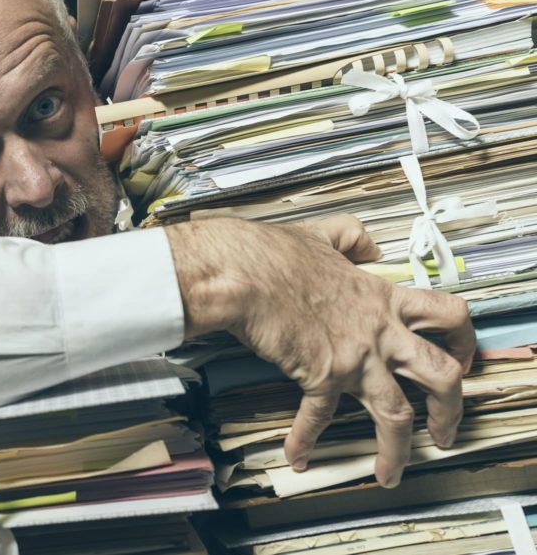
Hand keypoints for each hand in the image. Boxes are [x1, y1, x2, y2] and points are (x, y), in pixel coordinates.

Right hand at [166, 215, 474, 487]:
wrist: (243, 274)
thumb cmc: (274, 254)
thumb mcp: (324, 233)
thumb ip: (352, 237)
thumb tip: (366, 245)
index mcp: (382, 298)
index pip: (448, 315)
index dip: (463, 340)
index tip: (460, 358)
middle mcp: (378, 331)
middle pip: (441, 375)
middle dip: (451, 409)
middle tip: (444, 429)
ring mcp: (353, 357)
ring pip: (396, 413)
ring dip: (397, 451)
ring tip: (391, 473)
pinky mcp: (320, 375)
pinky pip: (317, 418)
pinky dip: (304, 440)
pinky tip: (297, 454)